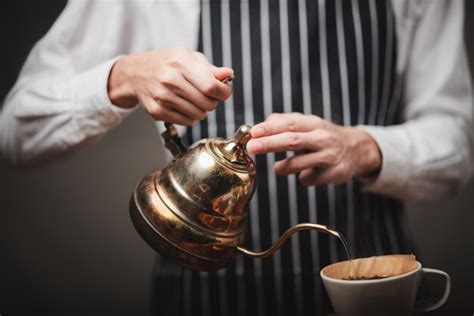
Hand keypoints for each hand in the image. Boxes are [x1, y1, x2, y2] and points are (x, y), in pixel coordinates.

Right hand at [107, 48, 233, 125]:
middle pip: (207, 103)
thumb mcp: (188, 57)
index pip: (211, 86)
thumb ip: (210, 68)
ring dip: (202, 110)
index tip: (224, 91)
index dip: (224, 92)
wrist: (135, 73)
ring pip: (199, 115)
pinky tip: (183, 105)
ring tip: (193, 100)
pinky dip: (190, 116)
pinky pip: (187, 122)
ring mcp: (162, 97)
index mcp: (180, 62)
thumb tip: (228, 74)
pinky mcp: (157, 111)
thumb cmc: (166, 63)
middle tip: (206, 95)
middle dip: (213, 102)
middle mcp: (170, 80)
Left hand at [246, 113, 381, 185]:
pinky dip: (302, 178)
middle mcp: (322, 137)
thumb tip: (259, 127)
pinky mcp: (333, 173)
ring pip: (299, 163)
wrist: (356, 150)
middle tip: (252, 147)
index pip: (288, 124)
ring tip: (278, 168)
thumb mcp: (307, 124)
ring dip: (283, 167)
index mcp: (312, 123)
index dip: (269, 128)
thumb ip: (283, 123)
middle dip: (270, 144)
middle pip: (292, 140)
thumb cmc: (322, 136)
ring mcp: (329, 156)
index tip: (253, 132)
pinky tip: (307, 173)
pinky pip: (308, 179)